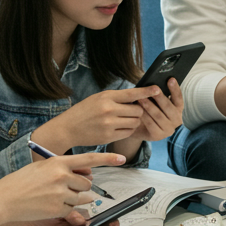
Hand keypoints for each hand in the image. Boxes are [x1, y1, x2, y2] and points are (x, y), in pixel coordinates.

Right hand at [0, 151, 126, 222]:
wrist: (3, 199)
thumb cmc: (21, 182)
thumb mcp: (43, 167)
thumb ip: (64, 168)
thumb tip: (88, 176)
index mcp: (58, 162)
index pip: (89, 158)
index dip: (108, 158)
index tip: (122, 158)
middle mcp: (61, 176)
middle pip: (87, 183)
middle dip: (81, 188)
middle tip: (63, 188)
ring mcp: (60, 193)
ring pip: (83, 198)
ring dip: (75, 199)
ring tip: (54, 197)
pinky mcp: (58, 208)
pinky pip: (72, 210)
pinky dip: (65, 209)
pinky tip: (49, 205)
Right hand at [32, 89, 149, 152]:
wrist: (67, 128)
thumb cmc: (84, 111)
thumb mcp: (98, 98)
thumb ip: (116, 97)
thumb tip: (138, 96)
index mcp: (106, 97)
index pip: (132, 93)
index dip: (147, 91)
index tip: (158, 89)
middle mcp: (108, 109)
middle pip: (137, 110)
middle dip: (138, 111)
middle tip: (131, 111)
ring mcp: (109, 124)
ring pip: (135, 122)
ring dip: (134, 121)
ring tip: (124, 119)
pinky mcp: (108, 136)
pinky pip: (128, 133)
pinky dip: (128, 130)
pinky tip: (120, 127)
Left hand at [127, 78, 184, 140]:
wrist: (139, 128)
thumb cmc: (149, 110)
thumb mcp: (155, 102)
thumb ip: (157, 95)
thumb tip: (155, 83)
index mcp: (178, 110)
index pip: (178, 98)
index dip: (175, 89)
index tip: (171, 79)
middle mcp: (176, 120)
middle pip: (168, 107)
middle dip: (160, 97)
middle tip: (152, 88)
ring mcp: (168, 130)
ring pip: (158, 115)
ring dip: (149, 106)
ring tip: (141, 98)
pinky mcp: (158, 136)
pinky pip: (151, 124)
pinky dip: (144, 116)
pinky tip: (138, 111)